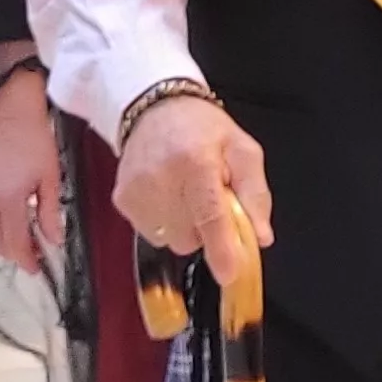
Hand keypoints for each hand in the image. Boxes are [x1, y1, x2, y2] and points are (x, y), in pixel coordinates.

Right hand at [0, 64, 65, 269]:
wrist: (14, 119)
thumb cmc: (36, 144)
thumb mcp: (51, 179)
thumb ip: (50, 213)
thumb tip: (55, 241)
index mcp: (8, 198)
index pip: (15, 242)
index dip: (27, 259)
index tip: (38, 269)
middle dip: (16, 254)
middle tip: (36, 253)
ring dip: (3, 244)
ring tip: (25, 240)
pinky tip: (9, 226)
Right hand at [111, 91, 275, 286]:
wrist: (154, 107)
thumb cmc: (203, 130)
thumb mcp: (243, 150)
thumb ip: (255, 194)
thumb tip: (259, 237)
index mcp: (197, 162)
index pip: (210, 215)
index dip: (221, 249)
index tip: (228, 274)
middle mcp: (162, 178)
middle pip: (190, 237)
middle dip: (205, 229)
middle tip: (207, 199)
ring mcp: (137, 191)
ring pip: (170, 240)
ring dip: (183, 226)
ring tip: (185, 193)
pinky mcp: (122, 200)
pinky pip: (151, 233)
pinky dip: (163, 222)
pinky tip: (166, 194)